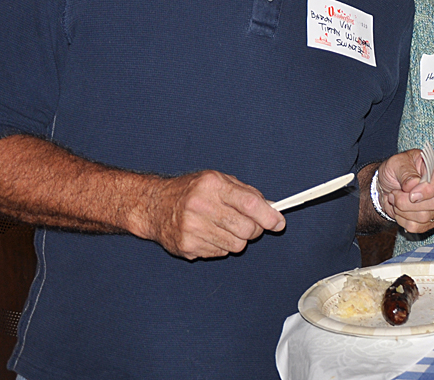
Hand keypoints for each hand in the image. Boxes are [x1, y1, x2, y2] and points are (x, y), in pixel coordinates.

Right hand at [138, 170, 284, 259]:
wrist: (154, 205)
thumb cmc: (191, 191)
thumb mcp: (219, 180)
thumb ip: (247, 193)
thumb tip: (272, 210)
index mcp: (212, 185)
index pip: (249, 203)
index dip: (268, 215)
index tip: (278, 222)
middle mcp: (200, 206)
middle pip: (246, 229)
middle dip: (255, 230)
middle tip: (250, 225)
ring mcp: (192, 228)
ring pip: (236, 245)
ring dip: (238, 239)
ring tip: (225, 227)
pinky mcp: (187, 247)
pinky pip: (220, 253)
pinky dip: (221, 246)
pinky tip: (210, 234)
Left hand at [375, 149, 433, 232]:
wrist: (389, 185)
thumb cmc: (396, 169)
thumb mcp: (397, 162)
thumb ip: (405, 172)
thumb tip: (412, 185)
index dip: (427, 189)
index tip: (409, 192)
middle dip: (408, 202)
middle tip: (395, 194)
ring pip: (425, 217)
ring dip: (403, 211)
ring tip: (396, 200)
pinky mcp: (433, 219)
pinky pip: (419, 227)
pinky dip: (403, 220)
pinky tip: (400, 210)